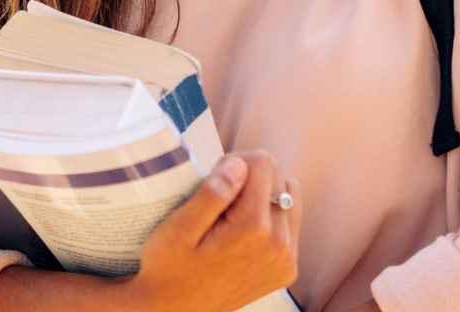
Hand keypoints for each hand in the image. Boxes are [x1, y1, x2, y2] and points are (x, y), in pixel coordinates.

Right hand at [118, 151, 300, 311]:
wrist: (175, 311)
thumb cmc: (169, 267)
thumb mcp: (178, 228)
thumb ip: (212, 194)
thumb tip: (240, 165)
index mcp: (254, 228)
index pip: (264, 162)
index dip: (235, 163)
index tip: (214, 182)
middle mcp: (280, 244)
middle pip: (279, 177)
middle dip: (249, 179)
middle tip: (218, 201)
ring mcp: (287, 259)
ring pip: (289, 198)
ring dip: (262, 197)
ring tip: (231, 216)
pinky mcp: (287, 269)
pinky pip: (289, 224)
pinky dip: (269, 219)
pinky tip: (242, 234)